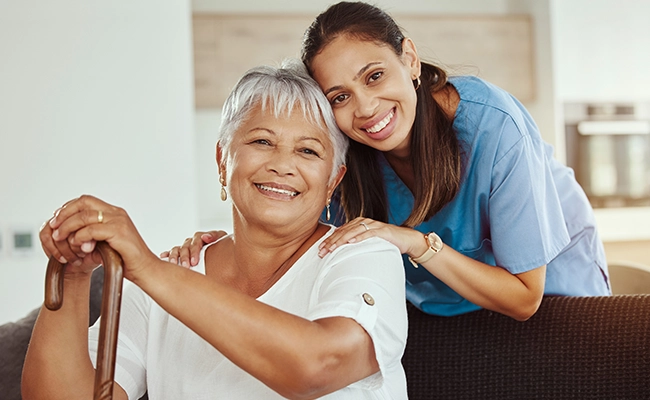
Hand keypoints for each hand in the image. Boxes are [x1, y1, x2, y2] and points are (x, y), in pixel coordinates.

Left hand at [43, 195, 158, 281]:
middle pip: (84, 202)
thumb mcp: (105, 243)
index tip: (57, 221)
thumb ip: (91, 235)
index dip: (68, 208)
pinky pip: (92, 230)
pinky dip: (80, 237)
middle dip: (64, 214)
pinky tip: (78, 246)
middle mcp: (117, 213)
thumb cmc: (127, 260)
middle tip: (54, 227)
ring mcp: (119, 221)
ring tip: (60, 238)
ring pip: (85, 215)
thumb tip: (69, 235)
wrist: (145, 269)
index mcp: (114, 213)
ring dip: (68, 227)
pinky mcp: (119, 232)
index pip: (86, 201)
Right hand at [159, 230, 225, 266]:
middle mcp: (191, 242)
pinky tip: (163, 257)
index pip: (196, 242)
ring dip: (174, 257)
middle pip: (185, 247)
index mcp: (200, 237)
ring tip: (174, 265)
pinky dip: (166, 254)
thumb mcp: (222, 238)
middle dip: (185, 257)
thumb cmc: (222, 245)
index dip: (194, 251)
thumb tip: (205, 237)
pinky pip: (171, 252)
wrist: (222, 251)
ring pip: (177, 250)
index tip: (194, 261)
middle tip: (186, 267)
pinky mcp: (180, 253)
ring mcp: (185, 247)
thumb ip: (215, 236)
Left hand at [317, 217, 425, 257]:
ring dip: (342, 240)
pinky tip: (352, 241)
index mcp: (358, 224)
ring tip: (332, 248)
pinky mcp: (382, 231)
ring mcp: (373, 225)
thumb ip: (356, 244)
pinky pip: (369, 233)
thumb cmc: (386, 242)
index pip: (340, 231)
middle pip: (344, 231)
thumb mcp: (367, 243)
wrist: (406, 239)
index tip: (320, 249)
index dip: (329, 240)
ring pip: (353, 231)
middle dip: (332, 241)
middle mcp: (364, 222)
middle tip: (322, 251)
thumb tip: (341, 254)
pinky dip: (359, 237)